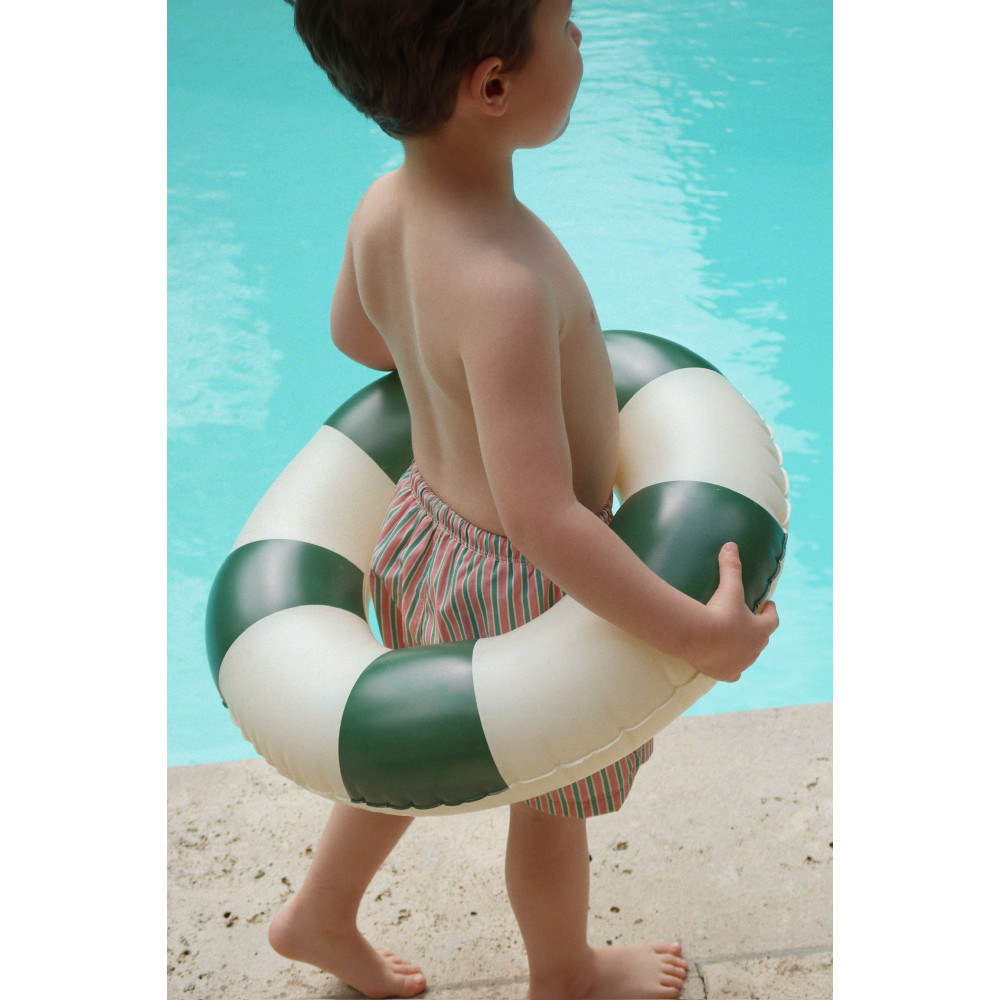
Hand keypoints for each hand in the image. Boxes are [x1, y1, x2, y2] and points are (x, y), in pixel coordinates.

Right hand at [688, 542, 778, 682]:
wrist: (699, 638)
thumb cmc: (720, 613)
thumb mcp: (728, 588)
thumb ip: (731, 567)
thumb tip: (731, 545)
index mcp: (760, 630)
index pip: (772, 619)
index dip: (770, 611)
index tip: (766, 604)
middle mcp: (754, 649)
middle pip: (761, 639)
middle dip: (756, 630)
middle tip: (747, 621)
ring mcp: (741, 663)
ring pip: (747, 657)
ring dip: (743, 649)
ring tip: (733, 640)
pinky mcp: (726, 674)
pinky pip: (733, 674)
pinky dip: (730, 668)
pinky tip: (725, 665)